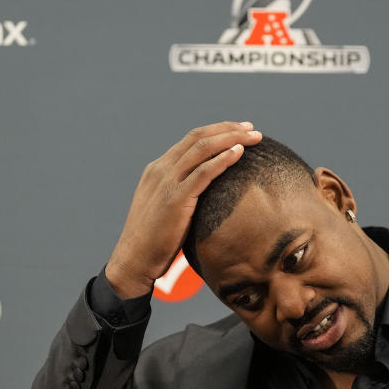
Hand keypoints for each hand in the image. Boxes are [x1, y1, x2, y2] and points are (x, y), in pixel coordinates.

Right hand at [104, 121, 261, 298]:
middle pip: (198, 138)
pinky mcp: (175, 199)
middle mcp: (161, 170)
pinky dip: (223, 160)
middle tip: (252, 129)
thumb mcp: (166, 208)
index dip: (217, 131)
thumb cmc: (154, 241)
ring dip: (231, 139)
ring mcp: (167, 182)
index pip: (191, 140)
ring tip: (254, 137)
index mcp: (158, 169)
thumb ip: (182, 194)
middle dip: (228, 129)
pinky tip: (239, 154)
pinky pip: (203, 173)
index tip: (239, 130)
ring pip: (202, 149)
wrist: (134, 260)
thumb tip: (208, 196)